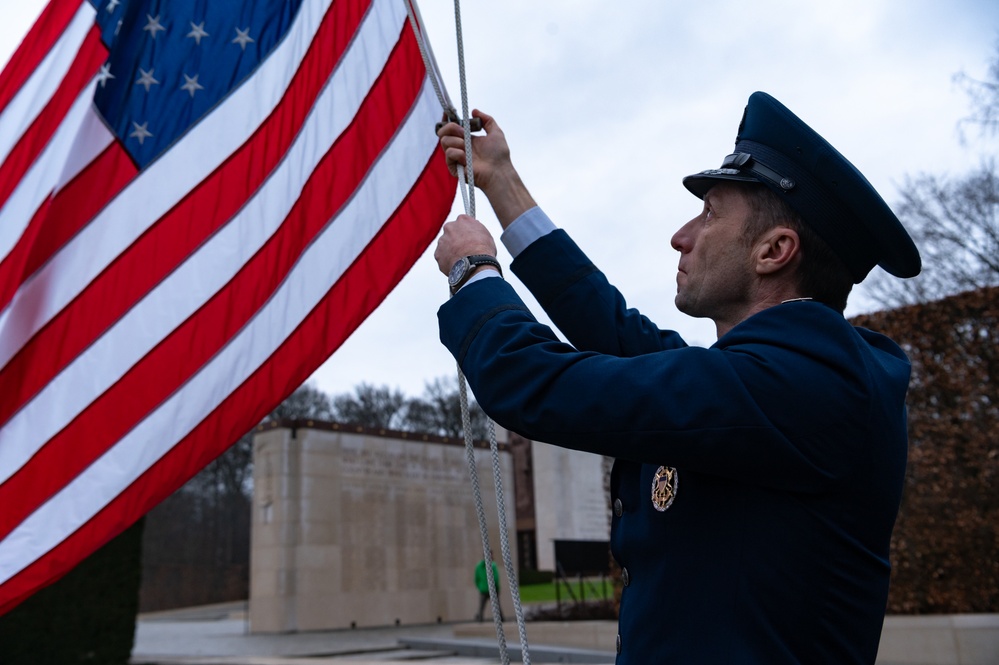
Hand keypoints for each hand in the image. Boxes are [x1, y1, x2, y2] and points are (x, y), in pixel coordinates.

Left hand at [434, 214, 497, 275]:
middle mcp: (449, 227)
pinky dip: (447, 261)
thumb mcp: (485, 234)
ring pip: (445, 245)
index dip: (465, 231)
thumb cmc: (483, 250)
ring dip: (451, 251)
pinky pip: (442, 257)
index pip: (462, 222)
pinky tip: (456, 265)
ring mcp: (442, 241)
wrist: (475, 264)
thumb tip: (474, 231)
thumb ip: (476, 229)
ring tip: (461, 260)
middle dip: (455, 240)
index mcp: (462, 220)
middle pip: (451, 233)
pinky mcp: (438, 254)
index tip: (468, 237)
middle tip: (463, 249)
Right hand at [437, 111, 536, 227]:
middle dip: (451, 127)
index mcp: (466, 139)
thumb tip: (474, 111)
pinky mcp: (454, 167)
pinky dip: (458, 153)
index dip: (447, 120)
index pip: (451, 127)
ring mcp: (456, 157)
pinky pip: (449, 153)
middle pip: (443, 132)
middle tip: (464, 132)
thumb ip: (487, 120)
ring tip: (468, 148)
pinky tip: (467, 159)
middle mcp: (459, 147)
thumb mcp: (496, 132)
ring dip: (457, 141)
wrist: (498, 171)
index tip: (447, 113)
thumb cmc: (499, 155)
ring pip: (444, 141)